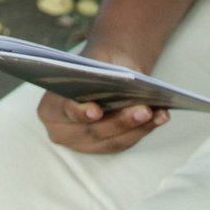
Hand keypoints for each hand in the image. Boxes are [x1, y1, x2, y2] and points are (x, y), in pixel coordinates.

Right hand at [37, 45, 171, 154]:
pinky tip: (159, 117)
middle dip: (120, 121)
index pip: (64, 112)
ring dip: (137, 128)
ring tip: (156, 113)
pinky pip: (123, 143)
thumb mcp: (99, 60)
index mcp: (50, 107)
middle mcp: (61, 132)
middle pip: (92, 132)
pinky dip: (142, 130)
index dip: (80, 113)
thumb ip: (106, 71)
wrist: (103, 72)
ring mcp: (81, 144)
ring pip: (111, 141)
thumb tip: (126, 82)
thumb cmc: (97, 65)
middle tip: (143, 110)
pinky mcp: (102, 148)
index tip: (97, 110)